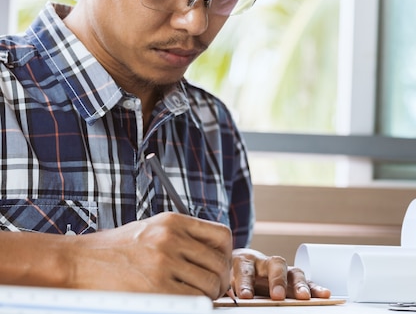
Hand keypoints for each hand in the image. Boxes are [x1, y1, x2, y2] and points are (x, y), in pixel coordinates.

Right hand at [67, 212, 231, 298]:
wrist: (77, 262)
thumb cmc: (114, 250)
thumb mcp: (151, 229)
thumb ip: (182, 237)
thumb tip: (212, 256)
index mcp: (173, 221)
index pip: (222, 236)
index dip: (226, 255)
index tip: (219, 266)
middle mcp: (171, 238)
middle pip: (219, 263)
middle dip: (220, 281)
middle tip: (211, 290)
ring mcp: (163, 262)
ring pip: (209, 284)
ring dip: (208, 297)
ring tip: (197, 300)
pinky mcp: (156, 288)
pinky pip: (191, 301)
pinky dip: (193, 306)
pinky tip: (183, 304)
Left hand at [231, 248, 330, 299]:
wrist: (241, 265)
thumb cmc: (233, 275)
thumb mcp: (226, 281)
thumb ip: (226, 290)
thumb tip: (223, 300)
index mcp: (244, 261)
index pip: (245, 269)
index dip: (245, 282)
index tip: (244, 296)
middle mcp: (265, 262)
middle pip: (275, 265)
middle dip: (277, 281)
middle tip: (277, 296)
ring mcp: (282, 270)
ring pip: (293, 272)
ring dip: (300, 285)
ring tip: (304, 297)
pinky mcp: (293, 279)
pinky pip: (307, 282)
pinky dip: (315, 288)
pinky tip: (323, 294)